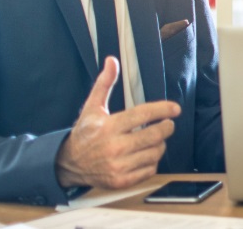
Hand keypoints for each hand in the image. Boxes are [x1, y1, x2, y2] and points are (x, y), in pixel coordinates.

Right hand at [55, 56, 180, 189]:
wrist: (67, 163)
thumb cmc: (84, 133)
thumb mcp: (92, 107)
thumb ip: (104, 84)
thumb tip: (112, 61)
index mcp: (108, 127)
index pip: (144, 115)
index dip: (163, 110)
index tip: (175, 109)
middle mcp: (114, 147)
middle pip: (155, 135)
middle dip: (166, 127)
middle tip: (167, 124)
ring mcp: (117, 166)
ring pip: (155, 152)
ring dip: (160, 144)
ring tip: (154, 139)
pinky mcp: (120, 181)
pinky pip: (150, 169)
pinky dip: (152, 161)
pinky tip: (145, 154)